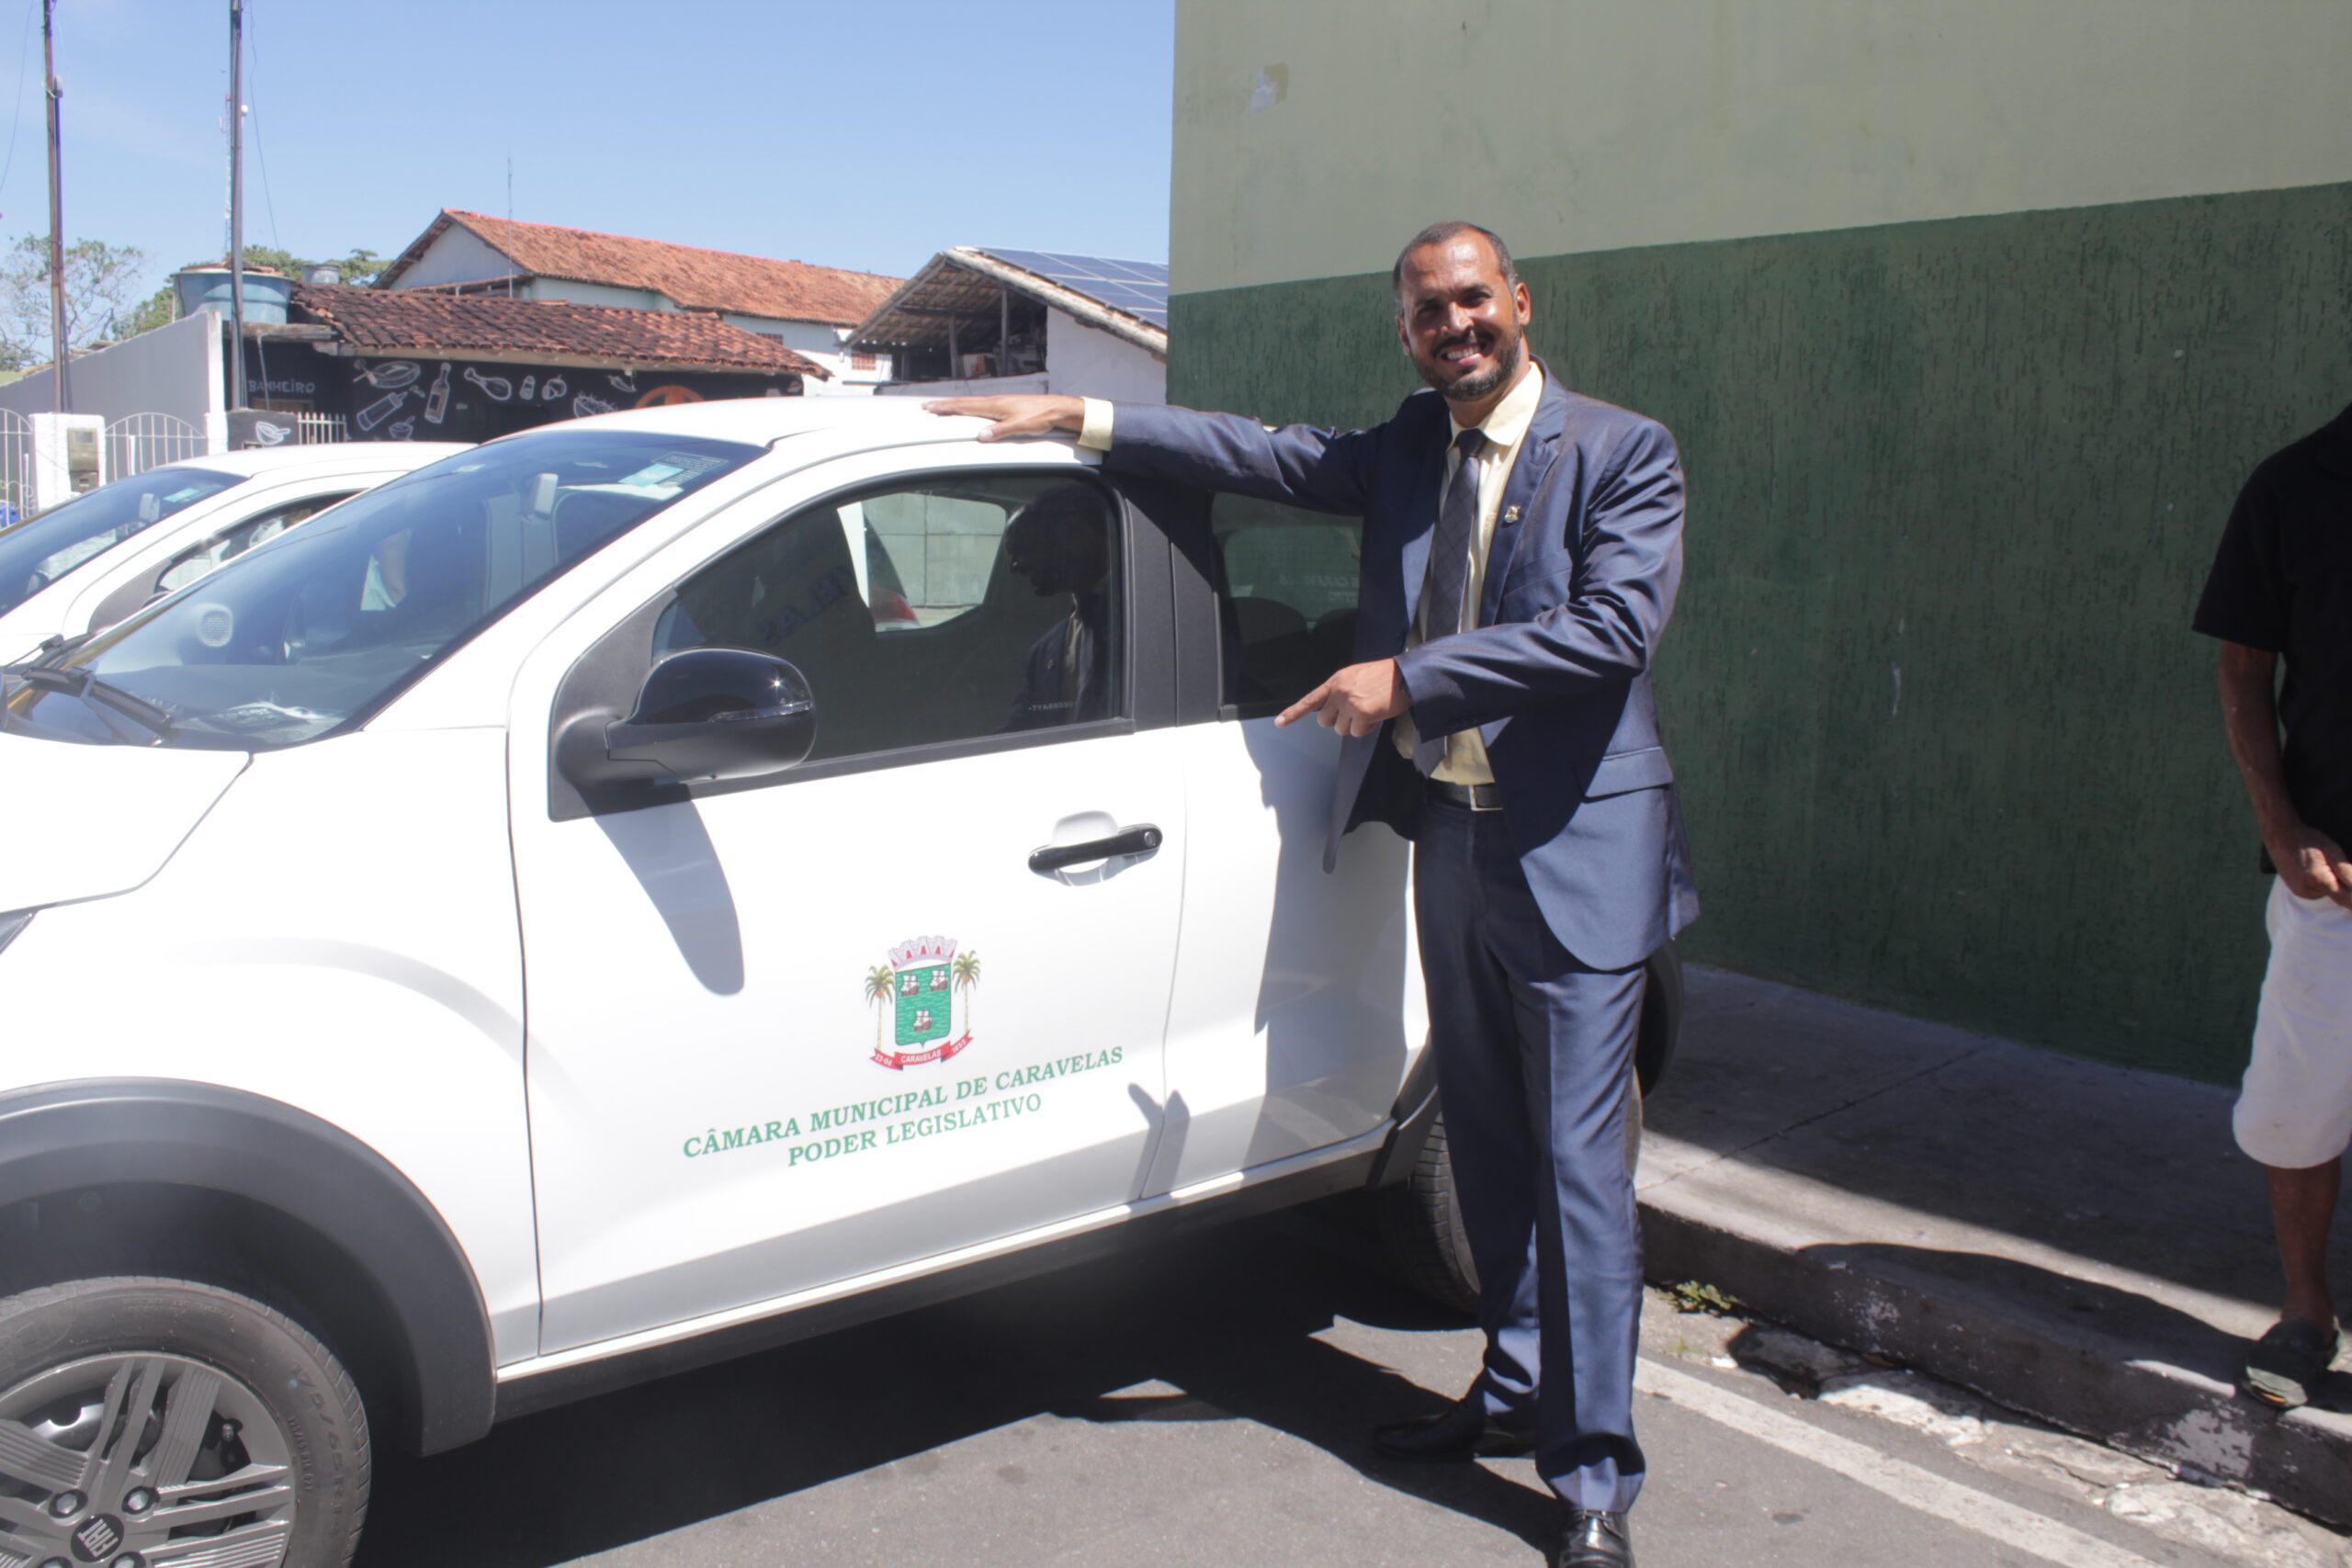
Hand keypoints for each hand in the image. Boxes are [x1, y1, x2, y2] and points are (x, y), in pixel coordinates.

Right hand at [924, 395, 1084, 441]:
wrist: (1055, 408)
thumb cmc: (1039, 416)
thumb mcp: (1020, 426)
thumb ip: (1000, 432)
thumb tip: (980, 436)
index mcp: (994, 406)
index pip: (965, 406)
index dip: (947, 407)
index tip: (931, 408)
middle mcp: (994, 402)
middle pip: (964, 403)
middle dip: (945, 404)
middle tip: (928, 405)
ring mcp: (999, 402)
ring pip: (971, 403)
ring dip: (955, 404)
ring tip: (942, 406)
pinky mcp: (1004, 405)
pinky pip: (980, 405)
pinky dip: (968, 406)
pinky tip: (968, 409)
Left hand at [1275, 660, 1410, 737]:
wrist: (1405, 675)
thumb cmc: (1383, 677)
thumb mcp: (1355, 677)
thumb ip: (1340, 691)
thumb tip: (1331, 711)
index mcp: (1335, 682)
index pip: (1310, 700)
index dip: (1293, 713)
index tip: (1279, 723)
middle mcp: (1339, 692)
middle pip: (1324, 721)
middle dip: (1337, 721)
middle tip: (1354, 713)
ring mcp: (1349, 703)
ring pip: (1341, 729)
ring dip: (1354, 725)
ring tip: (1369, 710)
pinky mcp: (1362, 714)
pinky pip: (1357, 733)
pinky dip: (1367, 729)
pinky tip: (1376, 715)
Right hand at [2267, 822, 2351, 908]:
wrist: (2279, 835)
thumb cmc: (2308, 840)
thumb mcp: (2332, 850)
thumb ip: (2347, 871)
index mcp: (2318, 881)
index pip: (2347, 901)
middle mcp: (2308, 891)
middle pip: (2338, 896)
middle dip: (2346, 887)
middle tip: (2335, 865)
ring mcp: (2300, 892)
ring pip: (2327, 893)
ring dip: (2333, 884)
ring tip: (2325, 865)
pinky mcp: (2296, 890)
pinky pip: (2317, 891)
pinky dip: (2322, 883)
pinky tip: (2317, 869)